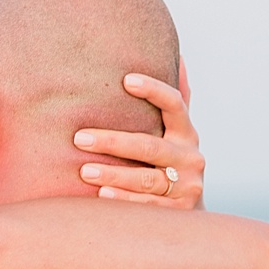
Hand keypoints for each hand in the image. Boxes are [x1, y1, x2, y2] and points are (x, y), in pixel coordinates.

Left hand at [73, 56, 204, 209]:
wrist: (190, 213)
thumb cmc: (170, 163)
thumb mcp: (176, 134)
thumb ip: (173, 102)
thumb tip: (178, 55)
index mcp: (187, 133)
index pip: (174, 104)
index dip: (153, 90)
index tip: (126, 80)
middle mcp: (190, 158)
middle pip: (149, 146)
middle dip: (112, 142)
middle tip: (78, 138)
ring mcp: (186, 187)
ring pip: (145, 180)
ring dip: (113, 175)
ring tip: (84, 171)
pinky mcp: (177, 213)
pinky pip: (146, 206)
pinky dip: (124, 201)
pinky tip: (101, 196)